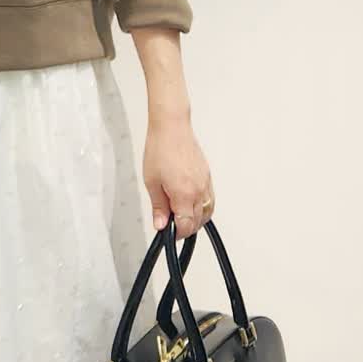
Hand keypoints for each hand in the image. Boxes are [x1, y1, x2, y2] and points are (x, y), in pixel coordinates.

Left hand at [142, 116, 214, 240]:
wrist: (172, 128)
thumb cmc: (160, 150)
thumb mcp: (152, 182)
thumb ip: (159, 207)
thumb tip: (161, 225)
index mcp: (184, 194)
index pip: (187, 225)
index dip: (178, 234)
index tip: (169, 234)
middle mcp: (199, 190)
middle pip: (198, 221)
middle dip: (186, 228)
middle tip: (171, 225)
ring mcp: (206, 183)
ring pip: (207, 212)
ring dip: (196, 219)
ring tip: (181, 217)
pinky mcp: (207, 176)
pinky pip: (210, 199)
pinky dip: (203, 208)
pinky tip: (192, 206)